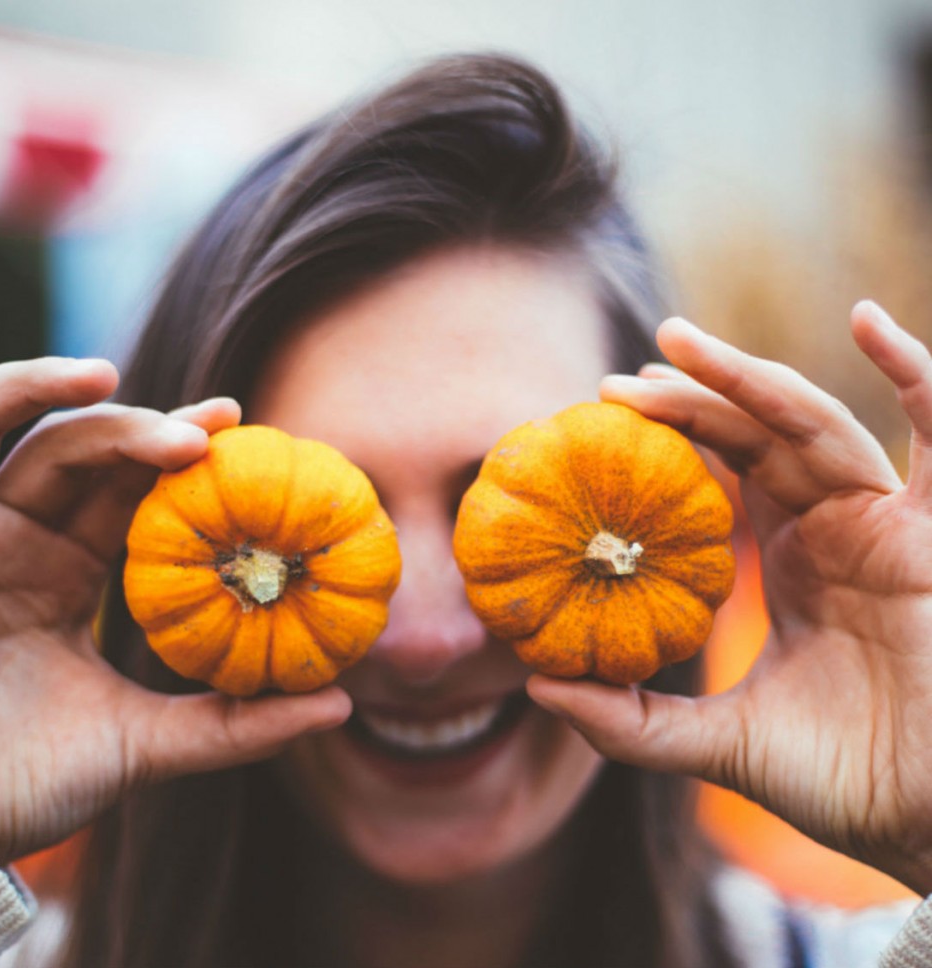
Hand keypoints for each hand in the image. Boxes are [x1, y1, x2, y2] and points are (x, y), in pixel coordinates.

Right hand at [0, 359, 350, 864]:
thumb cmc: (16, 787)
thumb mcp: (141, 746)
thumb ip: (233, 726)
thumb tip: (339, 705)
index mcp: (74, 578)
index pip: (144, 504)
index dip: (197, 476)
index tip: (265, 458)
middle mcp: (30, 541)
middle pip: (106, 461)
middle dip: (169, 435)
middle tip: (234, 425)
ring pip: (51, 437)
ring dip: (116, 416)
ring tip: (190, 430)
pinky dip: (18, 391)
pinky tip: (89, 378)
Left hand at [527, 301, 931, 895]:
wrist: (916, 816)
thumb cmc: (829, 777)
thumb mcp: (710, 741)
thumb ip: (626, 720)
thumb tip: (534, 687)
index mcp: (786, 555)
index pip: (722, 468)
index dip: (672, 435)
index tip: (604, 415)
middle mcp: (830, 526)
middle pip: (755, 432)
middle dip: (691, 394)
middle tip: (615, 378)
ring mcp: (880, 523)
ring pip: (812, 421)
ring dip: (747, 375)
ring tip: (674, 342)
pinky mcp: (928, 536)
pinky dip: (915, 374)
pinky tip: (866, 321)